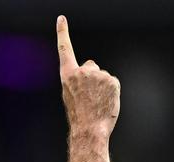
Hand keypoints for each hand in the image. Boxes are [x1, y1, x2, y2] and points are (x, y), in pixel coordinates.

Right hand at [57, 15, 119, 137]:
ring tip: (97, 103)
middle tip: (89, 97)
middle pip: (90, 66)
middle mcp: (82, 71)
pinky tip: (105, 102)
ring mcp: (98, 75)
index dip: (63, 33)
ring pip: (102, 76)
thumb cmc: (79, 117)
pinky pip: (112, 83)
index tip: (61, 19)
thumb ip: (77, 80)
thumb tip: (91, 75)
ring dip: (102, 87)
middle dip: (92, 77)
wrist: (89, 130)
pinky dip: (111, 92)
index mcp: (68, 75)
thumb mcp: (70, 96)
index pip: (65, 50)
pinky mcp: (111, 80)